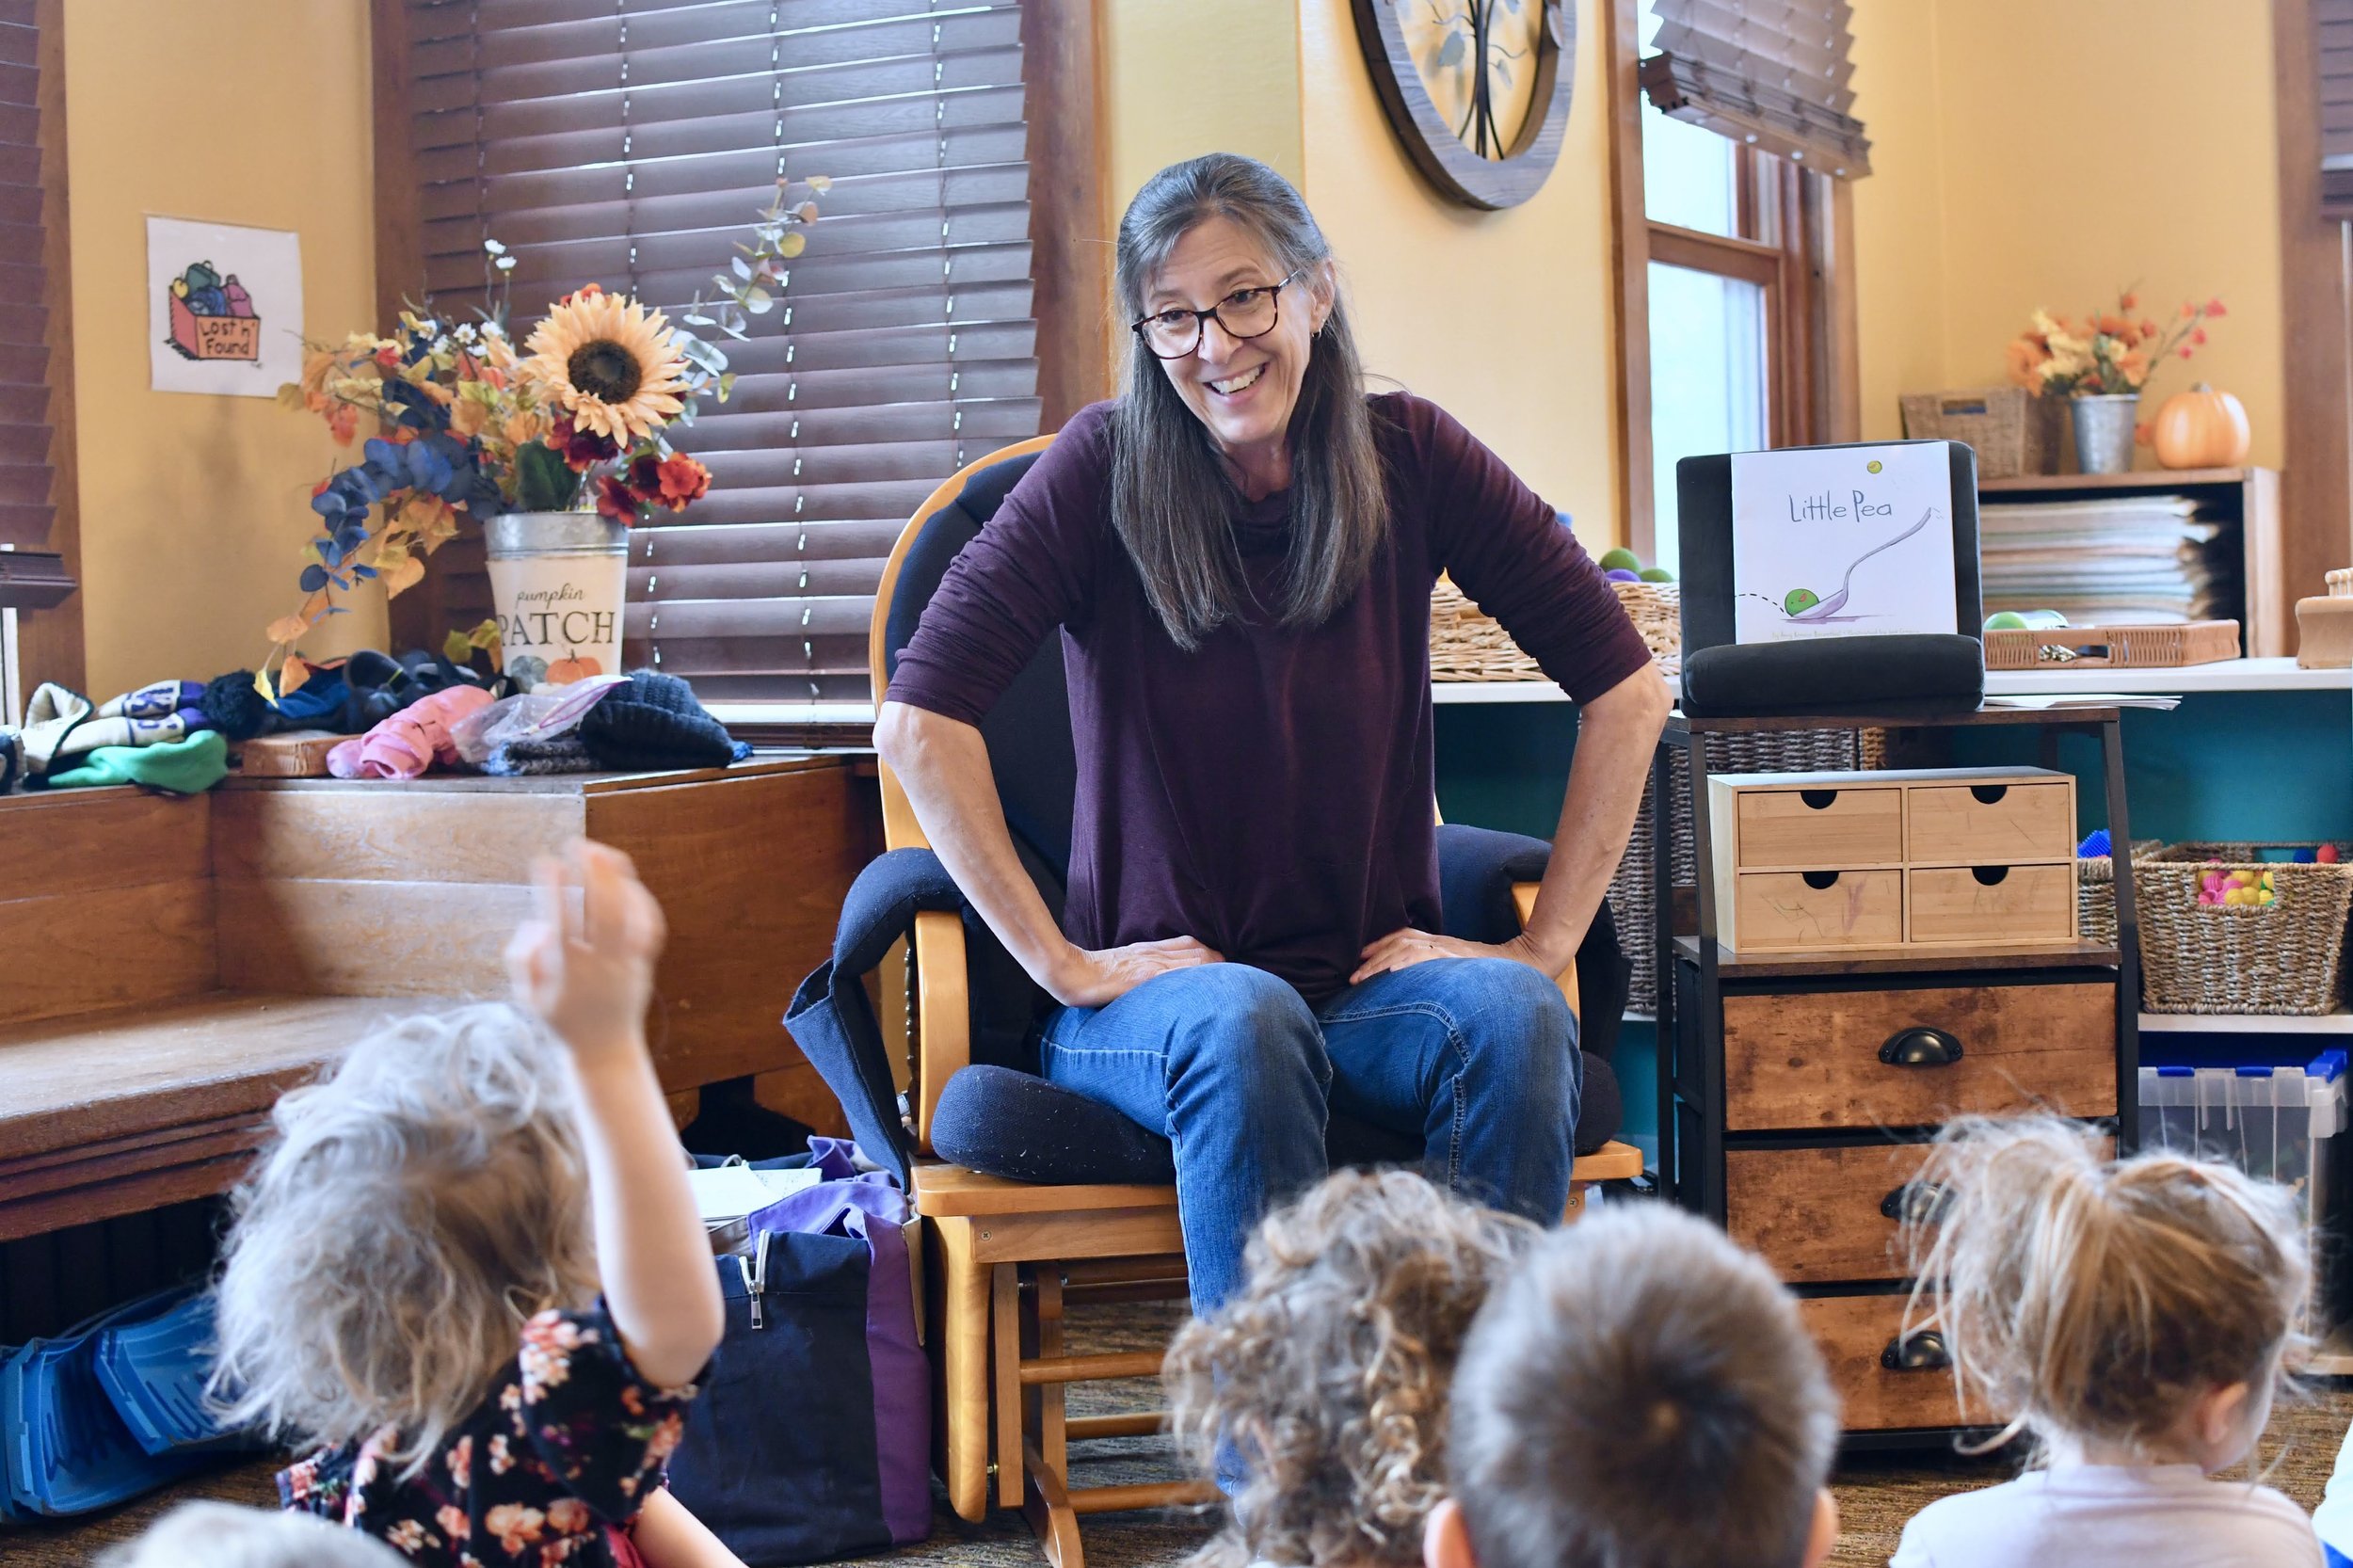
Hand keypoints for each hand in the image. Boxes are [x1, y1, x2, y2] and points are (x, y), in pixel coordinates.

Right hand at [507, 839, 667, 1059]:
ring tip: (603, 852)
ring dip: (618, 880)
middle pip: (604, 913)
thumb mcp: (526, 996)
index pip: (561, 924)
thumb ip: (522, 959)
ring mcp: (628, 964)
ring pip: (630, 915)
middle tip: (578, 845)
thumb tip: (535, 924)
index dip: (553, 891)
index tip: (545, 861)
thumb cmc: (559, 1019)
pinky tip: (625, 880)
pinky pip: (649, 925)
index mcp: (569, 974)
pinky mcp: (645, 962)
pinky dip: (639, 899)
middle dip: (594, 875)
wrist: (604, 1049)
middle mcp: (603, 966)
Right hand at [1046, 936, 1221, 1007]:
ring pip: (1193, 960)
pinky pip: (1173, 975)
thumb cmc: (1091, 973)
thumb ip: (1143, 966)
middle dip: (1222, 965)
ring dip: (1215, 971)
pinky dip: (1193, 980)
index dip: (1213, 956)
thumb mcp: (1121, 964)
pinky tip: (1206, 990)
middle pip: (1199, 951)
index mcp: (1149, 950)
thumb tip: (1162, 980)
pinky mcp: (1141, 977)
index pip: (1191, 945)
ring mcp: (1149, 965)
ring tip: (1232, 988)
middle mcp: (1153, 953)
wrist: (1068, 972)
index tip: (1225, 971)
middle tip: (1238, 983)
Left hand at [1350, 927, 1563, 984]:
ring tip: (1360, 979)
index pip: (1405, 936)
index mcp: (1442, 943)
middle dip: (1372, 958)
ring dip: (1380, 963)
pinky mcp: (1459, 959)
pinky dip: (1406, 963)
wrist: (1529, 964)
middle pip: (1399, 941)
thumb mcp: (1462, 969)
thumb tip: (1418, 987)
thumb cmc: (1495, 973)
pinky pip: (1428, 957)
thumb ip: (1442, 970)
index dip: (1379, 945)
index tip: (1359, 958)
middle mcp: (1443, 942)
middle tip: (1351, 977)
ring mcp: (1450, 950)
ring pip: (1407, 949)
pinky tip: (1390, 974)